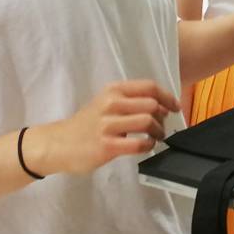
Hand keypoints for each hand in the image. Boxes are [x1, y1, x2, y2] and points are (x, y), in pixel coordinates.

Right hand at [26, 80, 180, 176]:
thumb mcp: (105, 103)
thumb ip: (129, 101)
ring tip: (155, 137)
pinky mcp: (107, 145)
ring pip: (147, 121)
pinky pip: (138, 144)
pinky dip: (148, 145)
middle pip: (152, 103)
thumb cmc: (86, 125)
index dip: (167, 96)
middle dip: (163, 116)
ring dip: (158, 131)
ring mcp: (108, 125)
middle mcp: (111, 103)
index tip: (175, 107)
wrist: (59, 144)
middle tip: (161, 126)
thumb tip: (161, 106)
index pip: (149, 87)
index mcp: (112, 90)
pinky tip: (145, 146)